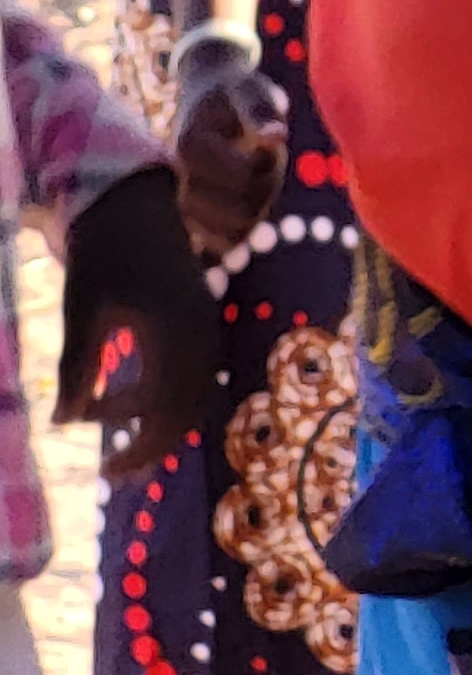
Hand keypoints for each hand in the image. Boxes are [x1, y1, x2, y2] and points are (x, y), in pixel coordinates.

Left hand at [56, 166, 219, 473]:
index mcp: (173, 331)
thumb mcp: (83, 313)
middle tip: (112, 470)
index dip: (136, 445)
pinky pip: (198, 369)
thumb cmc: (102, 257)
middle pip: (189, 408)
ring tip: (119, 434)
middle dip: (152, 443)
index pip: (166, 409)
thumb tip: (63, 422)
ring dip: (162, 419)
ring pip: (197, 390)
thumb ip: (77, 369)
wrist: (134, 205)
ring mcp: (206, 320)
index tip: (103, 467)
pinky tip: (134, 397)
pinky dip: (171, 394)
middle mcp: (200, 330)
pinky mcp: (202, 313)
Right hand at [171, 44, 288, 254]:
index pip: (246, 177)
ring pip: (235, 235)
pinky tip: (245, 198)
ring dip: (257, 208)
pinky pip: (223, 246)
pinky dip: (244, 229)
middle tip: (268, 160)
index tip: (270, 140)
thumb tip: (277, 136)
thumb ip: (263, 110)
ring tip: (256, 178)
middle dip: (267, 187)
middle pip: (244, 210)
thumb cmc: (235, 94)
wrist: (206, 102)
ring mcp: (180, 209)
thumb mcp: (251, 90)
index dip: (270, 162)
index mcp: (190, 148)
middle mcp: (176, 185)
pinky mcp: (188, 226)